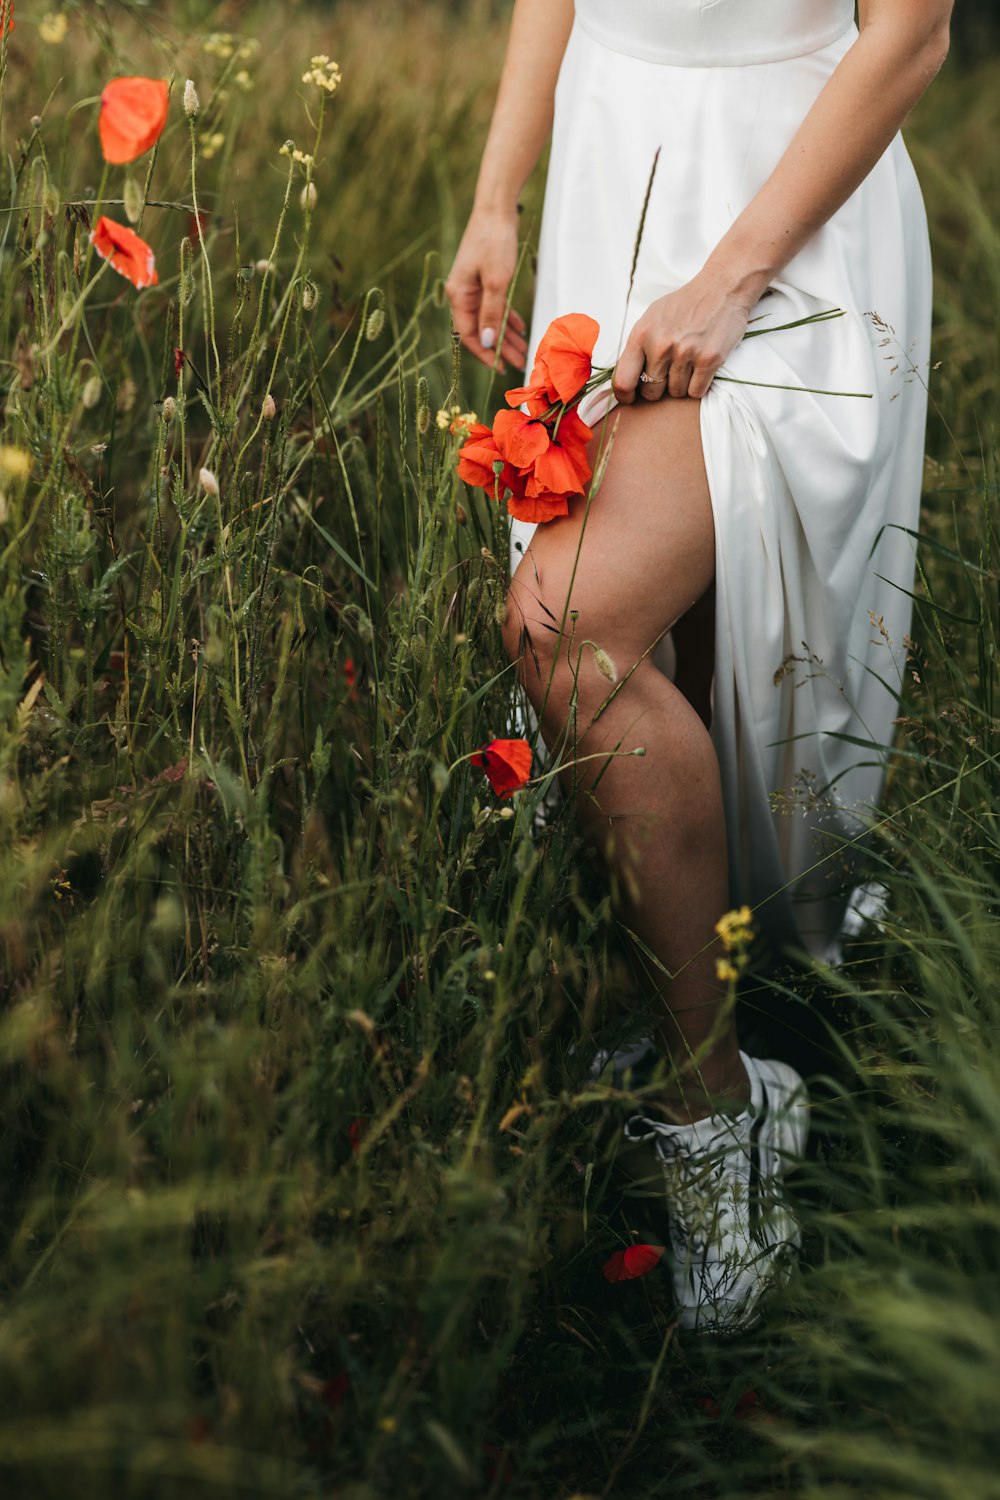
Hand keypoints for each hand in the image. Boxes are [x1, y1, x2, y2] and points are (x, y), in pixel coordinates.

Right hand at [445, 209, 527, 372]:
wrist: (496, 209)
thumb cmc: (494, 242)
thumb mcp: (496, 281)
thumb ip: (491, 314)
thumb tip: (486, 342)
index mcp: (459, 296)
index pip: (469, 334)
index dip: (484, 353)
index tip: (500, 367)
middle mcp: (463, 294)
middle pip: (481, 329)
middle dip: (500, 348)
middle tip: (519, 364)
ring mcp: (474, 287)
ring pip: (490, 319)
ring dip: (506, 336)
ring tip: (523, 351)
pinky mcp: (485, 279)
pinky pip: (496, 305)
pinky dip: (508, 317)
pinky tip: (521, 328)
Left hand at [612, 268, 756, 403]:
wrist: (722, 288)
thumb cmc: (685, 305)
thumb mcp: (652, 318)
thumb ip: (638, 346)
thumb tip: (626, 378)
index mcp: (641, 334)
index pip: (623, 380)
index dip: (625, 395)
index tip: (630, 398)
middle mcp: (661, 345)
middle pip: (651, 392)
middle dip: (659, 388)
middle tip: (669, 373)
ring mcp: (685, 353)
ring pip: (676, 393)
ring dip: (682, 384)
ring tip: (689, 362)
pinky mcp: (708, 359)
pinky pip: (696, 392)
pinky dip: (699, 385)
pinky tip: (701, 367)